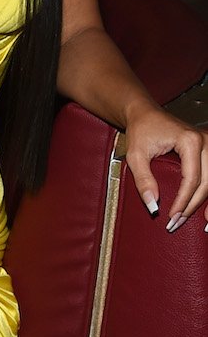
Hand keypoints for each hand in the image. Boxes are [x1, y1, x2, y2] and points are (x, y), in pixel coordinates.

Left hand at [122, 104, 207, 231]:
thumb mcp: (135, 154)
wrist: (144, 113)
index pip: (191, 179)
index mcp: (190, 141)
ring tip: (196, 222)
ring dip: (205, 203)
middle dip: (193, 206)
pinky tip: (205, 209)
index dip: (183, 201)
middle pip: (206, 183)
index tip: (172, 216)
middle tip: (177, 223)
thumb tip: (153, 206)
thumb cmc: (141, 129)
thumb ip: (143, 180)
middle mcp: (205, 142)